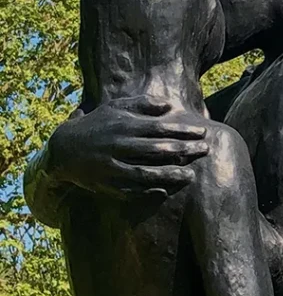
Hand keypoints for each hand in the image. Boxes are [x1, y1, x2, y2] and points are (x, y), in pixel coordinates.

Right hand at [50, 96, 207, 197]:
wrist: (64, 149)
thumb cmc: (98, 125)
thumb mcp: (115, 108)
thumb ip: (142, 104)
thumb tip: (169, 105)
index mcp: (123, 125)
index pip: (160, 127)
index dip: (183, 130)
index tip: (202, 132)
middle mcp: (119, 145)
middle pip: (157, 149)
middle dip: (184, 150)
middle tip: (206, 150)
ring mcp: (112, 165)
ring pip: (145, 172)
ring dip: (170, 175)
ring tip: (191, 176)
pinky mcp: (106, 182)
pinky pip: (129, 189)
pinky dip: (147, 191)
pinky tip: (164, 191)